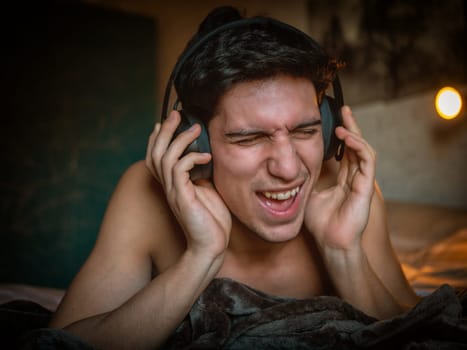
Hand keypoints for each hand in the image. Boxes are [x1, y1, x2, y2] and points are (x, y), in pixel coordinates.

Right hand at [145, 111, 231, 258]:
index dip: (158, 138)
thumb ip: (201, 174)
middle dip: (165, 130)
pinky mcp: (181, 196)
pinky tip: (207, 156)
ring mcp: (173, 191)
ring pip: (165, 157)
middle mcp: (168, 187)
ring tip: (195, 128)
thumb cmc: (211, 221)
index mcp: (172, 185)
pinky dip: (192, 157)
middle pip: (156, 152)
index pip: (156, 156)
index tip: (166, 121)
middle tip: (175, 114)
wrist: (211, 246)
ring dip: (180, 139)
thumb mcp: (207, 191)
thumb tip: (206, 157)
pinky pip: (179, 168)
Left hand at [305, 106, 375, 249]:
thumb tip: (294, 167)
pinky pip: (367, 161)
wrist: (330, 242)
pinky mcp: (366, 187)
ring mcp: (362, 182)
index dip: (342, 135)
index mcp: (343, 179)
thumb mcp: (309, 194)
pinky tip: (348, 138)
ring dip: (355, 134)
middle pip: (356, 146)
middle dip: (351, 126)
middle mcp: (354, 178)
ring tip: (344, 122)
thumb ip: (308, 179)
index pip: (345, 151)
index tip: (333, 120)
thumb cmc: (320, 222)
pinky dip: (359, 147)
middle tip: (344, 109)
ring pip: (364, 150)